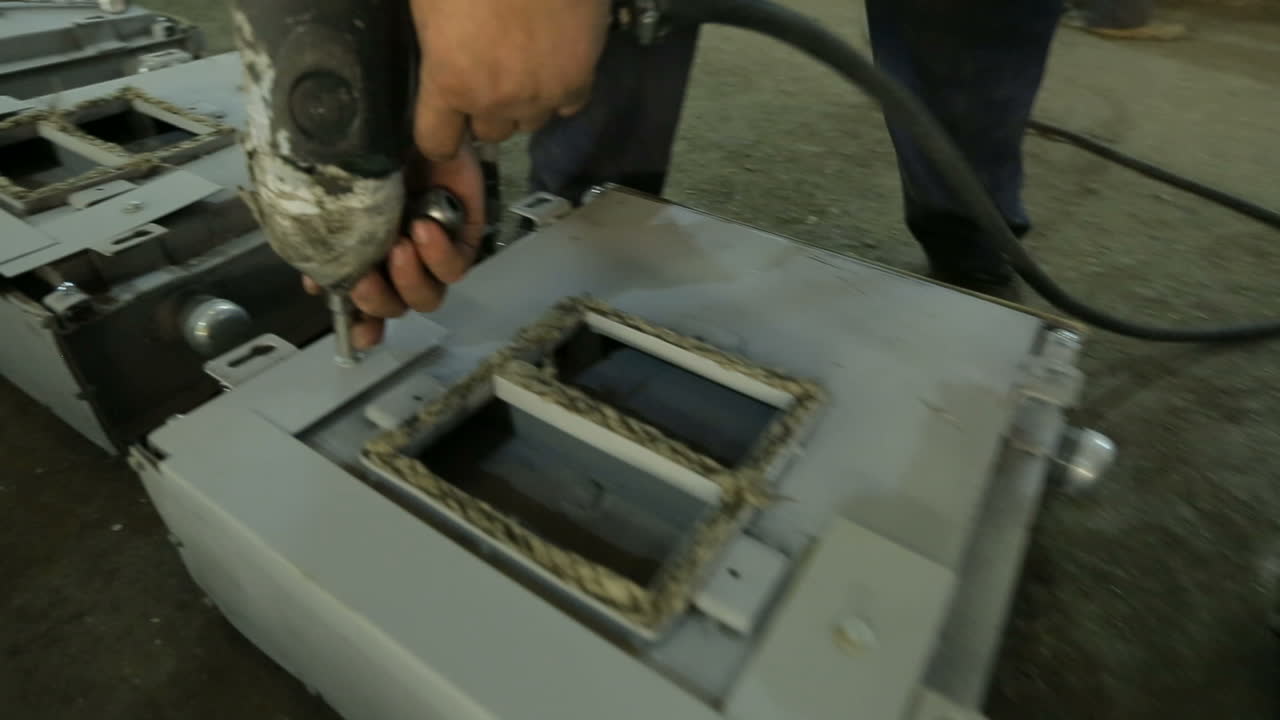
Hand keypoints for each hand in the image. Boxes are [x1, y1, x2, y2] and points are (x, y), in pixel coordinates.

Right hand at [304, 145, 484, 348]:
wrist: (395, 112)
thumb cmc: (363, 147)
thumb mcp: (336, 195)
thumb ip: (326, 238)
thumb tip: (316, 283)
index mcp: (369, 253)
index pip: (367, 304)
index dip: (363, 325)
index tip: (360, 335)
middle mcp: (400, 257)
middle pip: (397, 306)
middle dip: (378, 300)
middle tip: (364, 278)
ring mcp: (433, 249)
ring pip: (428, 295)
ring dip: (408, 281)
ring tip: (398, 247)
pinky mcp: (465, 234)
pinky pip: (457, 266)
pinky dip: (438, 255)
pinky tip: (423, 229)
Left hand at [410, 0, 610, 159]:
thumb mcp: (429, 4)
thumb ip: (435, 43)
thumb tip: (441, 54)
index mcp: (449, 82)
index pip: (437, 142)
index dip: (440, 139)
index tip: (446, 131)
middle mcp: (495, 101)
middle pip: (490, 133)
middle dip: (486, 111)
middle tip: (490, 76)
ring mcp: (541, 94)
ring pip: (531, 122)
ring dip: (525, 103)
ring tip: (527, 68)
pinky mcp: (579, 80)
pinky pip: (568, 105)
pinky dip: (560, 91)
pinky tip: (556, 64)